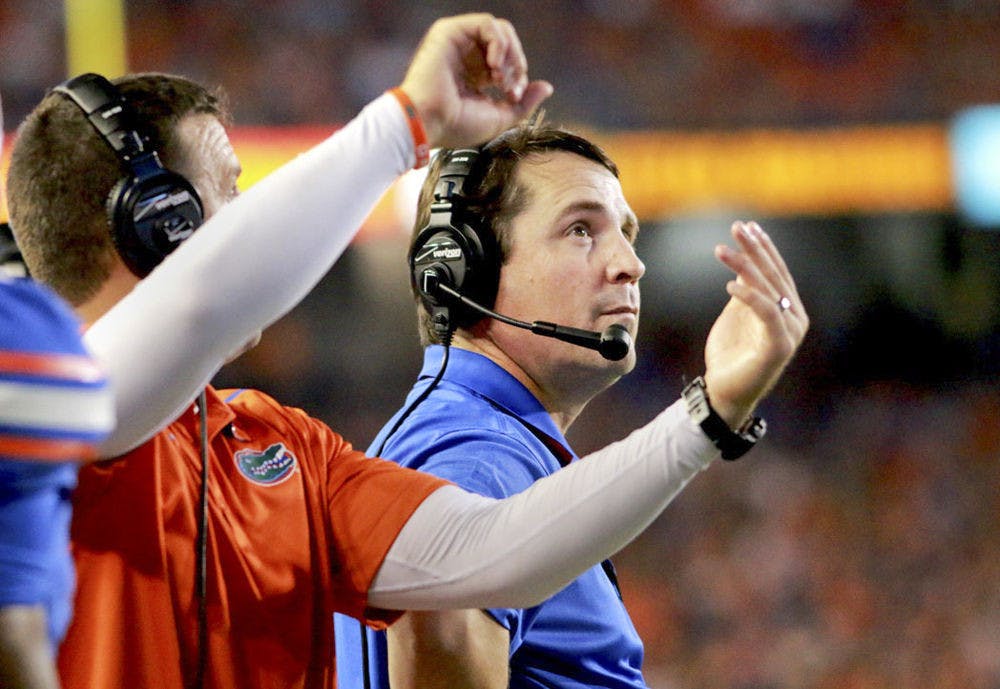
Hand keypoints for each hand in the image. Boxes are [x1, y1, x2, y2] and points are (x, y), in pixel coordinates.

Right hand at [399, 13, 552, 147]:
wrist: (429, 122)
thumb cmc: (456, 125)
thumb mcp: (500, 117)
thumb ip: (524, 102)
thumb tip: (547, 87)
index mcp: (476, 75)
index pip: (510, 62)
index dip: (519, 77)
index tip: (514, 96)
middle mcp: (467, 57)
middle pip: (508, 43)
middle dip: (517, 63)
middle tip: (510, 87)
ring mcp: (458, 43)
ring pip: (500, 30)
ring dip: (510, 53)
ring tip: (500, 76)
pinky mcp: (450, 32)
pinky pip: (487, 23)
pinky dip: (499, 42)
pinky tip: (494, 64)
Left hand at [703, 221, 807, 427]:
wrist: (725, 392)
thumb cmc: (730, 354)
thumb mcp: (737, 313)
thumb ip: (746, 290)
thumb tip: (742, 263)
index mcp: (788, 309)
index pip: (776, 271)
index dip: (763, 248)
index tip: (748, 227)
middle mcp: (794, 318)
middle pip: (774, 276)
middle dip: (755, 249)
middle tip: (738, 227)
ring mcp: (789, 333)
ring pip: (768, 291)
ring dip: (744, 267)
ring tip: (721, 250)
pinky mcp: (779, 347)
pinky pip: (766, 314)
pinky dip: (750, 297)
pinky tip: (730, 285)